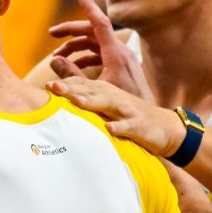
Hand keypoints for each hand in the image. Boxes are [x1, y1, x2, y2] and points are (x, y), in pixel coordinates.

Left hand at [46, 76, 185, 157]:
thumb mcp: (106, 103)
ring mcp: (127, 110)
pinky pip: (128, 126)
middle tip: (52, 87)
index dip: (65, 84)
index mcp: (105, 91)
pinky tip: (110, 129)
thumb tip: (57, 84)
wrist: (164, 127)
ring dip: (92, 103)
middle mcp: (115, 97)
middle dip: (72, 88)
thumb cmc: (128, 115)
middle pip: (91, 90)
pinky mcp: (139, 125)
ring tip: (76, 102)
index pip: (82, 84)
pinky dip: (119, 127)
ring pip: (108, 104)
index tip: (47, 86)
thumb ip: (83, 93)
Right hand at [48, 0, 155, 101]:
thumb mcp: (94, 90)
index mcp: (115, 54)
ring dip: (75, 48)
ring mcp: (120, 60)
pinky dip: (83, 58)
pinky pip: (99, 56)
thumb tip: (54, 60)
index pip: (100, 23)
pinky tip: (72, 68)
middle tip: (51, 34)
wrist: (146, 120)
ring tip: (57, 57)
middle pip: (92, 32)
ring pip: (94, 45)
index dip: (88, 6)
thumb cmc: (122, 106)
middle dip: (71, 31)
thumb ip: (73, 75)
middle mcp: (119, 53)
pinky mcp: (119, 69)